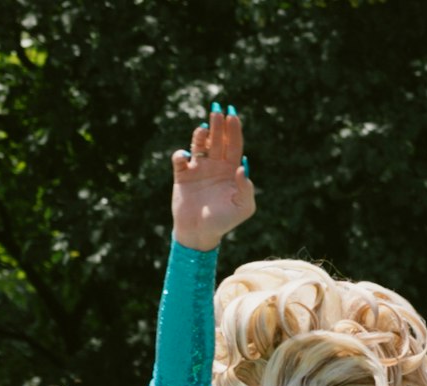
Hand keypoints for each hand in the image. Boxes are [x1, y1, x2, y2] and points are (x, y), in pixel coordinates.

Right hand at [172, 106, 254, 252]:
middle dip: (218, 125)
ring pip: (199, 144)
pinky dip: (180, 155)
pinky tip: (185, 157)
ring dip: (201, 134)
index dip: (234, 130)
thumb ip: (246, 188)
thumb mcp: (243, 207)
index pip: (234, 145)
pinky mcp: (182, 175)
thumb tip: (244, 166)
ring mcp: (198, 169)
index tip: (233, 116)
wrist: (200, 233)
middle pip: (217, 139)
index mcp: (231, 170)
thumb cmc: (224, 221)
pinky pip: (180, 159)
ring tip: (204, 127)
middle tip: (218, 110)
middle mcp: (215, 165)